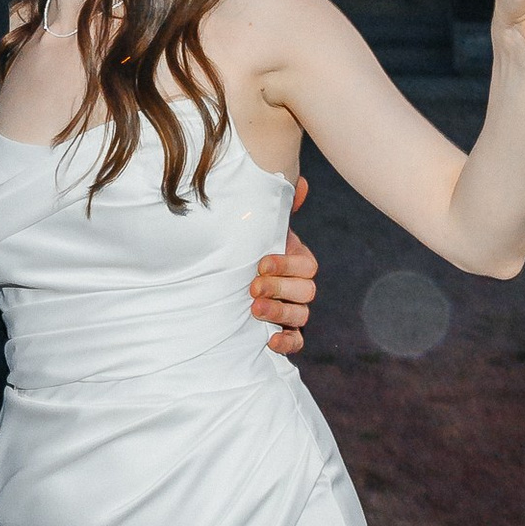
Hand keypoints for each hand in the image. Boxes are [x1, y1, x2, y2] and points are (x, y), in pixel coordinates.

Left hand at [251, 190, 315, 355]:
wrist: (218, 277)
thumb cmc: (241, 248)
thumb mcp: (254, 227)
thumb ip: (274, 208)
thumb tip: (300, 182)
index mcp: (295, 260)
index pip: (306, 265)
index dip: (286, 265)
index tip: (261, 263)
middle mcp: (297, 286)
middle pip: (307, 291)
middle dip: (280, 288)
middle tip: (254, 287)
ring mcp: (291, 310)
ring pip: (301, 315)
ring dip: (280, 313)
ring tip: (255, 310)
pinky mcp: (282, 332)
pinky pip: (296, 341)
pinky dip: (287, 342)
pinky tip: (270, 341)